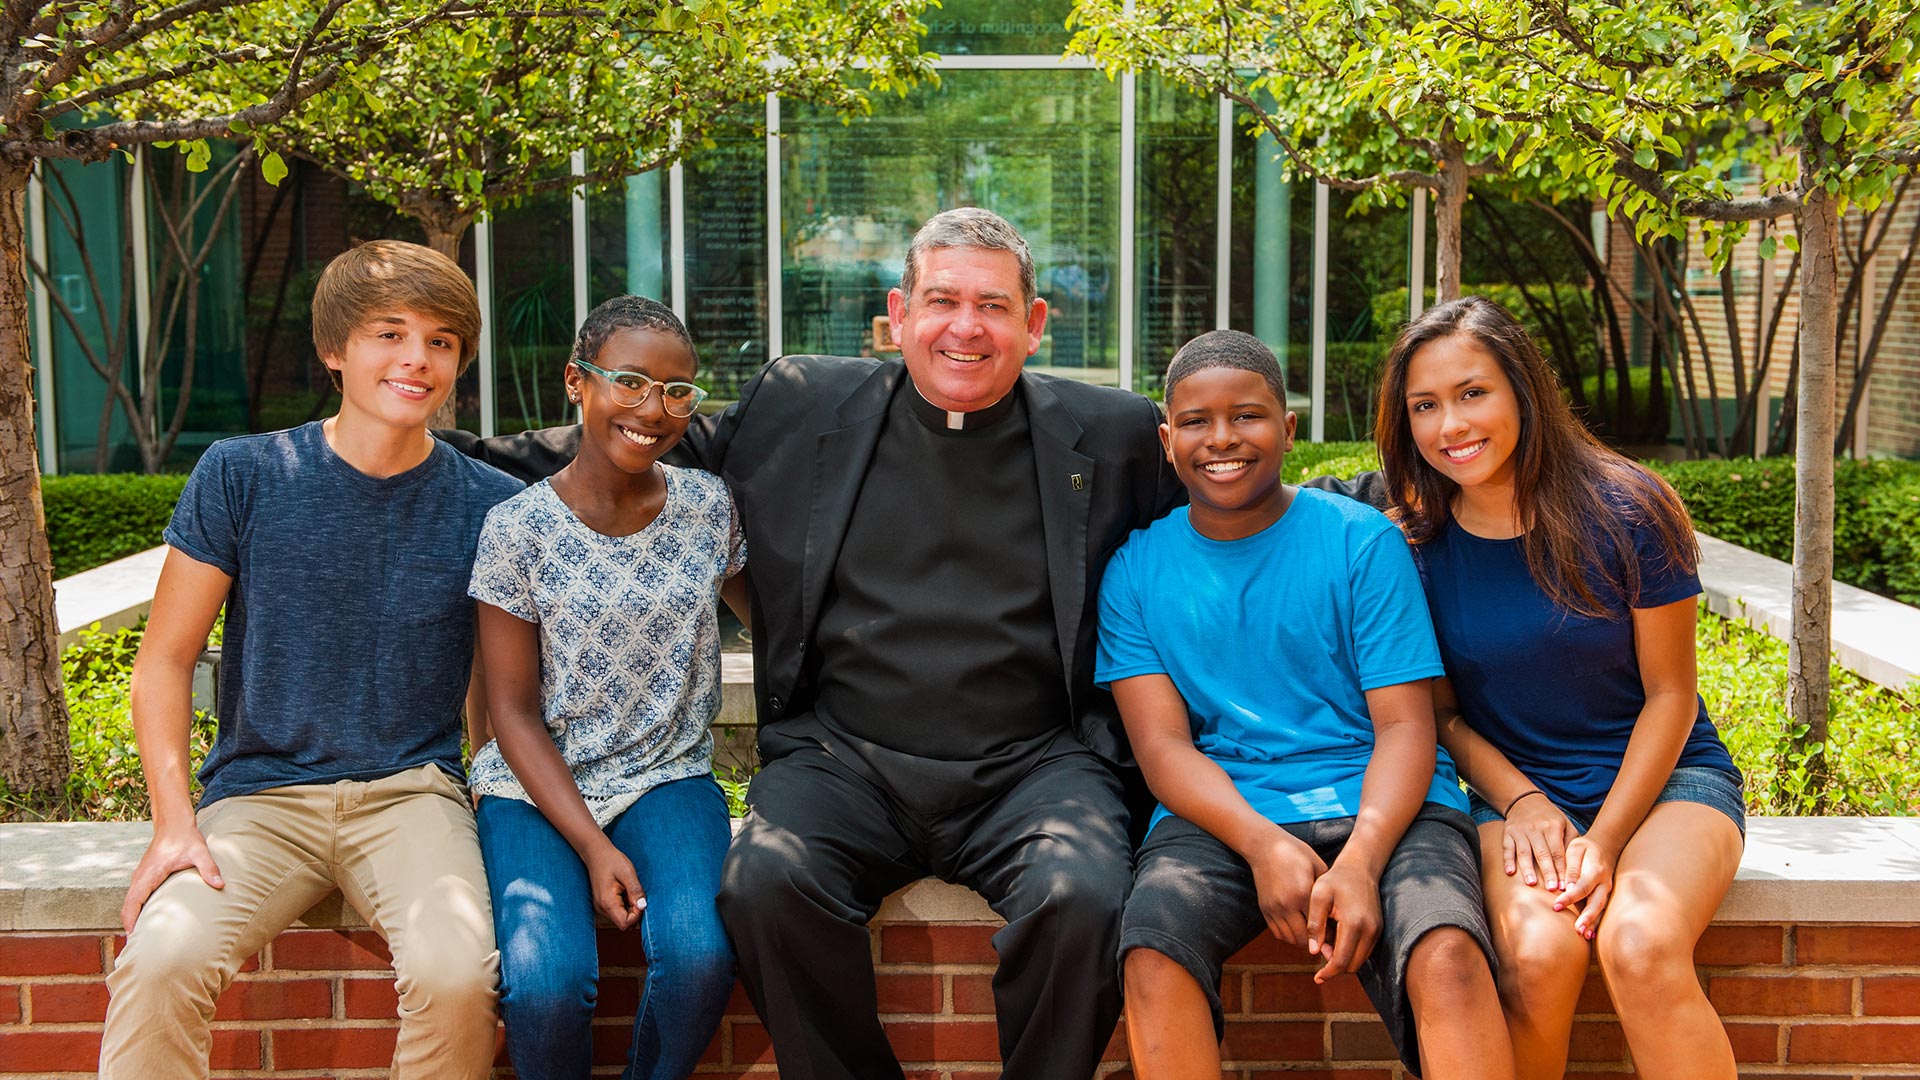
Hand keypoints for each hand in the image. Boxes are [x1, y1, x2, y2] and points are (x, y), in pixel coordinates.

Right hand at [122, 821, 222, 932]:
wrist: (173, 822)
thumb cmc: (185, 837)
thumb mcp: (199, 852)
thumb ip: (209, 868)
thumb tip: (220, 884)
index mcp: (148, 875)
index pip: (133, 902)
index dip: (130, 922)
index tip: (133, 939)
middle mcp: (140, 877)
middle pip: (128, 907)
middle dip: (130, 926)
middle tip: (137, 947)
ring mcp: (140, 876)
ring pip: (130, 902)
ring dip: (132, 918)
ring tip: (141, 938)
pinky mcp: (144, 875)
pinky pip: (135, 896)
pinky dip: (136, 909)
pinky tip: (146, 919)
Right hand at [585, 841, 645, 930]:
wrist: (596, 853)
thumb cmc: (612, 861)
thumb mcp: (628, 873)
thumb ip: (635, 891)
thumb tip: (643, 907)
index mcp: (608, 902)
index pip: (625, 924)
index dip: (636, 915)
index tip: (639, 900)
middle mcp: (602, 909)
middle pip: (623, 923)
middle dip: (634, 913)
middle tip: (636, 894)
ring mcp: (601, 907)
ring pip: (621, 918)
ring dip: (630, 908)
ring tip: (629, 891)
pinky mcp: (603, 904)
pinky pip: (618, 911)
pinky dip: (625, 905)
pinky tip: (625, 891)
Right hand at [1246, 829, 1327, 948]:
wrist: (1265, 847)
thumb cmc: (1295, 853)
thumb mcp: (1317, 866)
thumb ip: (1326, 890)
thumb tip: (1338, 912)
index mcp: (1303, 893)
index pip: (1319, 925)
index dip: (1330, 934)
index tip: (1337, 935)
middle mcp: (1286, 904)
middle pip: (1304, 938)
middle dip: (1317, 943)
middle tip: (1327, 940)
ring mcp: (1274, 908)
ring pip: (1290, 939)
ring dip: (1303, 941)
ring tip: (1313, 936)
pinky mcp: (1265, 910)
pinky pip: (1278, 933)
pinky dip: (1289, 936)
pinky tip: (1298, 929)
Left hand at [1305, 860, 1381, 982]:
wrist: (1359, 869)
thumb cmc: (1335, 880)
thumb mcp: (1318, 896)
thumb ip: (1314, 924)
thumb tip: (1313, 951)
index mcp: (1353, 923)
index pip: (1341, 960)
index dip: (1328, 973)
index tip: (1316, 978)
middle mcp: (1369, 930)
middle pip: (1352, 966)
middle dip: (1335, 966)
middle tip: (1320, 950)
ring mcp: (1376, 931)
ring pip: (1360, 961)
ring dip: (1343, 960)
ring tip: (1327, 943)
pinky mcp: (1378, 930)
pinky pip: (1365, 952)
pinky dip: (1351, 953)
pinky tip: (1338, 939)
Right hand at [1502, 792, 1577, 890]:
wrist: (1525, 800)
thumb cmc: (1549, 817)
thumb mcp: (1565, 824)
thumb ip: (1571, 842)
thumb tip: (1575, 865)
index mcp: (1552, 826)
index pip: (1558, 851)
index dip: (1561, 869)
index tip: (1565, 884)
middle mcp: (1536, 828)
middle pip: (1542, 853)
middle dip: (1548, 872)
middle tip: (1552, 889)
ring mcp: (1520, 830)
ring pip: (1524, 852)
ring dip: (1527, 868)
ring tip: (1531, 883)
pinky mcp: (1508, 833)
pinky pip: (1507, 848)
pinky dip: (1508, 860)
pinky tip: (1510, 872)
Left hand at [1556, 835, 1616, 938]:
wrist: (1604, 847)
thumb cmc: (1584, 848)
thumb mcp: (1575, 850)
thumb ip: (1571, 868)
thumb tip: (1566, 886)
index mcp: (1595, 870)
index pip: (1582, 887)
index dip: (1569, 897)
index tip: (1556, 906)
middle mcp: (1604, 883)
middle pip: (1596, 902)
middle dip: (1587, 917)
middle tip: (1577, 930)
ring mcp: (1607, 891)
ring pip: (1601, 910)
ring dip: (1593, 923)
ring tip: (1584, 936)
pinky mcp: (1605, 896)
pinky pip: (1602, 911)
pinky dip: (1596, 923)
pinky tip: (1589, 935)